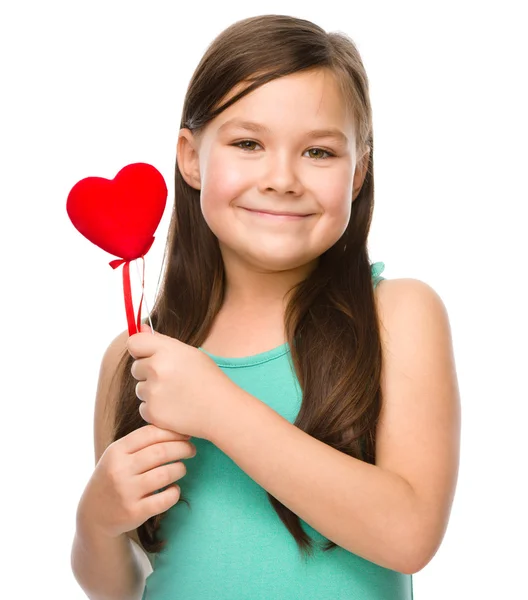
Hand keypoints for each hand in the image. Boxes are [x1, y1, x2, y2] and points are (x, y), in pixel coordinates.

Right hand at [77, 425, 195, 538]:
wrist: (94, 514)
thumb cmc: (114, 476)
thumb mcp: (119, 455)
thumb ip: (141, 441)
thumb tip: (177, 428)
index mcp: (116, 451)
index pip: (150, 433)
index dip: (173, 431)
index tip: (186, 433)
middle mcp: (120, 470)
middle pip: (161, 452)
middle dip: (182, 448)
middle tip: (191, 449)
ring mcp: (126, 492)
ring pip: (165, 474)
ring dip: (180, 469)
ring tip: (182, 468)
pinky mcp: (134, 512)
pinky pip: (165, 499)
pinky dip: (175, 492)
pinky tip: (174, 489)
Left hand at [127, 324, 236, 439]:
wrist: (222, 410)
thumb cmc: (208, 379)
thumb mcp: (189, 353)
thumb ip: (161, 341)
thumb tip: (139, 328)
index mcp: (167, 351)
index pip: (134, 343)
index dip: (140, 349)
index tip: (148, 356)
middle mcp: (157, 369)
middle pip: (135, 368)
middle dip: (148, 373)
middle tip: (172, 379)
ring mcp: (153, 392)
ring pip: (140, 389)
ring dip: (152, 392)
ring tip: (177, 394)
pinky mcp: (152, 412)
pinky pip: (143, 407)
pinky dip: (155, 409)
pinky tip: (175, 408)